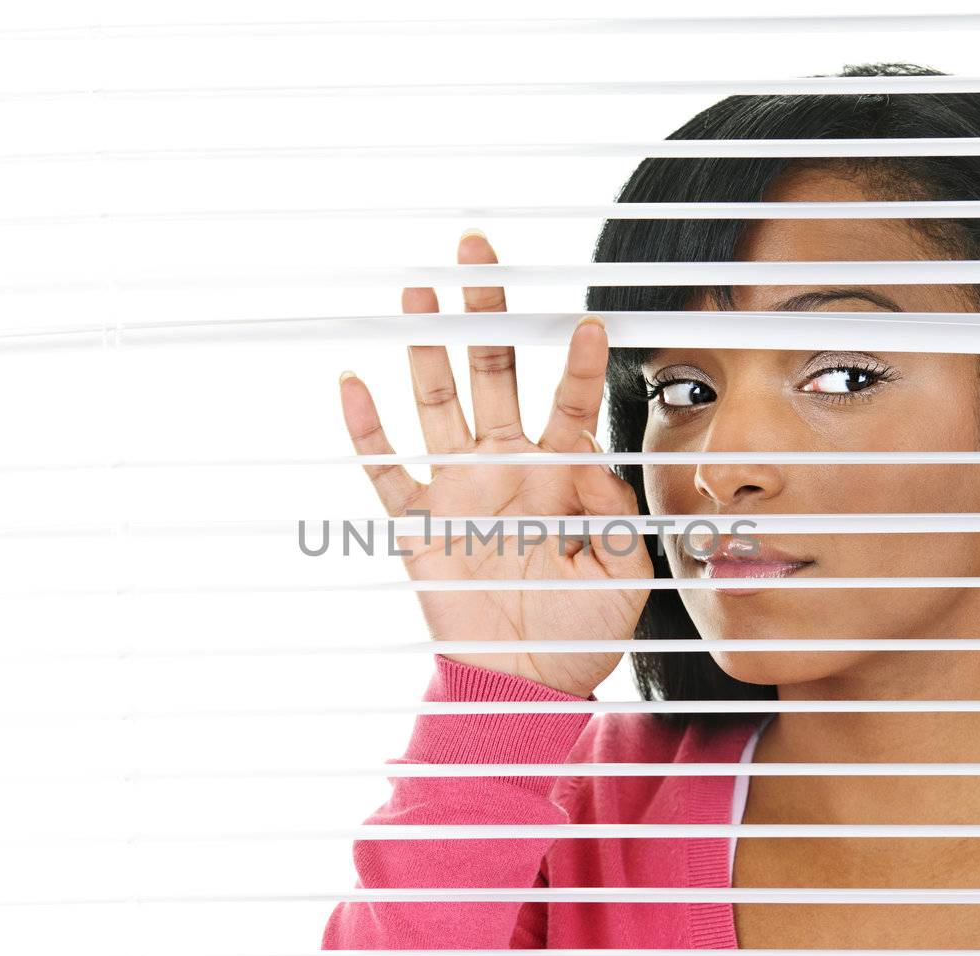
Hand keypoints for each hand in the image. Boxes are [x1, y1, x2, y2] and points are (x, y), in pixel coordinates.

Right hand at [336, 230, 651, 698]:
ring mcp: (458, 488)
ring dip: (428, 347)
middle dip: (488, 310)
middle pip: (495, 371)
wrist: (528, 683)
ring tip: (419, 292)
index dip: (578, 361)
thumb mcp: (626, 573)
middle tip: (479, 249)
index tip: (588, 321)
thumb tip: (593, 464)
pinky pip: (386, 470)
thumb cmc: (582, 629)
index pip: (570, 399)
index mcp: (560, 471)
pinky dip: (366, 430)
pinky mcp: (419, 524)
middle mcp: (506, 465)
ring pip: (438, 402)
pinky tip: (353, 382)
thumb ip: (618, 516)